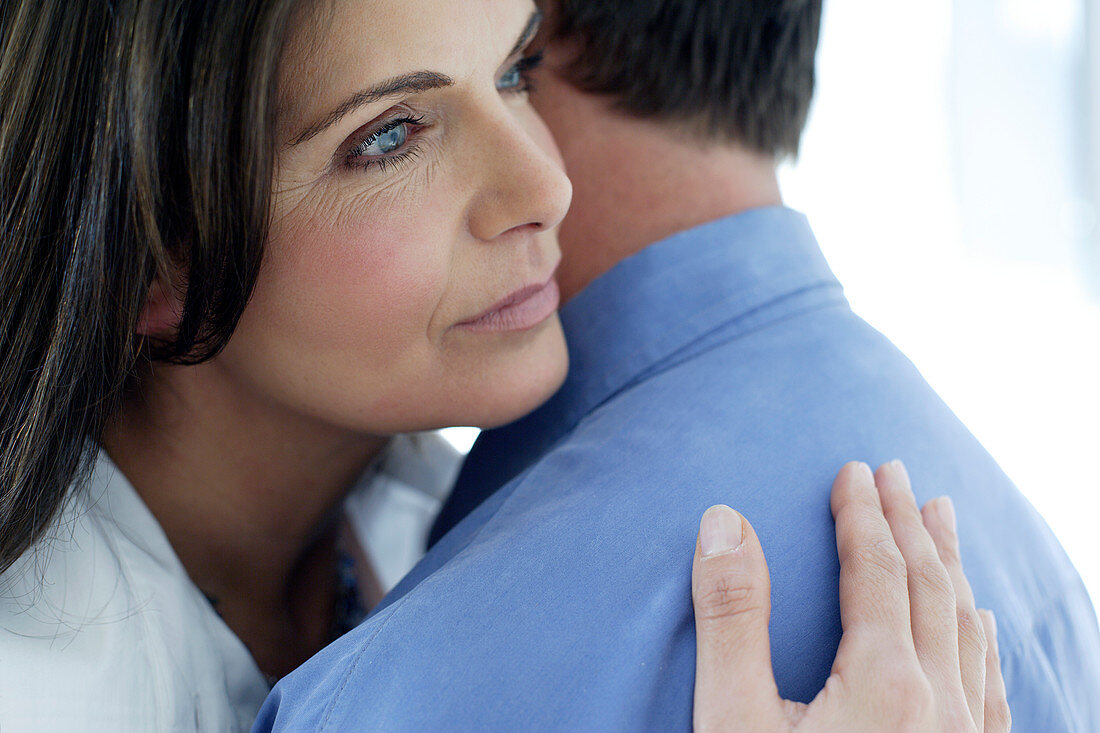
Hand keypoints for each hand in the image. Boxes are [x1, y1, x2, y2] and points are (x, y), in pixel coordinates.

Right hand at [691, 461, 1010, 731]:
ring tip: (940, 520)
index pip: (877, 570)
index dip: (862, 514)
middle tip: (897, 473)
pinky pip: (989, 691)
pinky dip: (981, 642)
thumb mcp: (731, 720)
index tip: (853, 471)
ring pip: (966, 631)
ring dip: (950, 568)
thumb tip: (724, 523)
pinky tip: (981, 623)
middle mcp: (941, 708)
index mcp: (884, 686)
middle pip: (930, 588)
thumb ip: (730, 621)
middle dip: (910, 524)